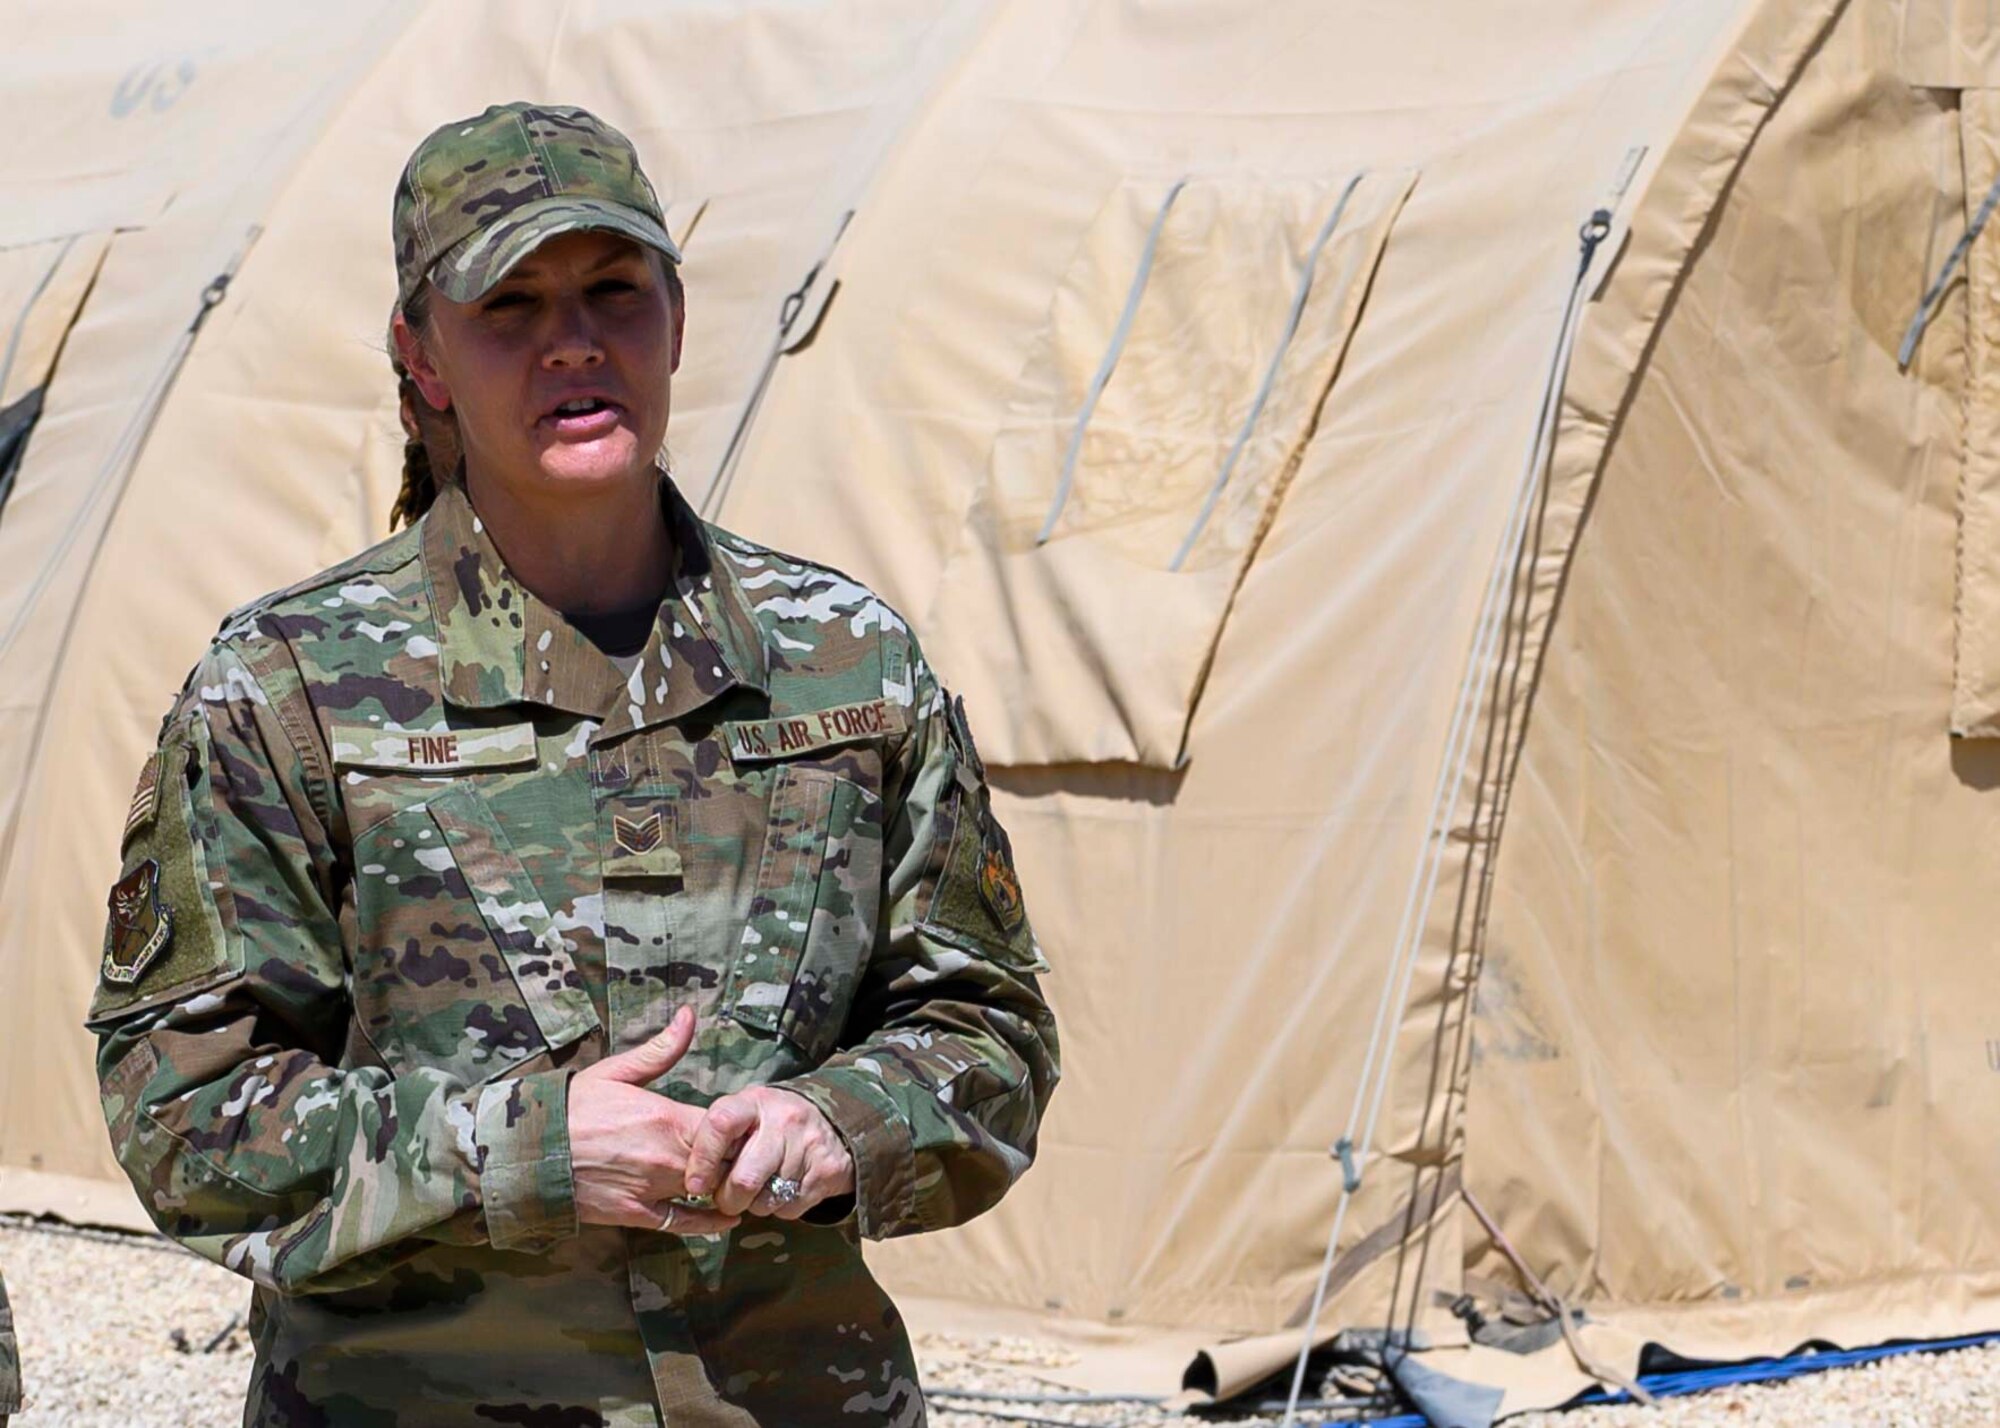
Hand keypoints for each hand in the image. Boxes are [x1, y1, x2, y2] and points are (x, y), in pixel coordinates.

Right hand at [567, 1006, 738, 1234]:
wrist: (529, 1152)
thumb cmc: (573, 1108)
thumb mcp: (617, 1071)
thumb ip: (661, 1049)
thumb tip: (691, 1014)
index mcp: (667, 1118)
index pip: (728, 1126)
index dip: (741, 1126)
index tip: (747, 1124)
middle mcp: (667, 1157)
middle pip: (726, 1161)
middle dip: (741, 1157)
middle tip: (753, 1153)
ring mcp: (653, 1189)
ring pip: (710, 1192)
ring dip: (728, 1186)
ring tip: (743, 1180)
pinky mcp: (636, 1214)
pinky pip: (684, 1224)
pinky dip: (709, 1223)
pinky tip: (727, 1217)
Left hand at [683, 1086, 855, 1219]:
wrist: (834, 1125)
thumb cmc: (773, 1124)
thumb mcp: (747, 1114)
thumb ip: (720, 1136)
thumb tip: (692, 1178)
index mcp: (755, 1102)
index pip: (720, 1124)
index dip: (703, 1159)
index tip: (695, 1184)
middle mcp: (784, 1120)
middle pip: (745, 1178)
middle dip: (729, 1199)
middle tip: (727, 1198)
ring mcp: (808, 1146)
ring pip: (766, 1199)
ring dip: (756, 1205)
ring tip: (760, 1188)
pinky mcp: (826, 1171)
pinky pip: (790, 1208)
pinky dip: (781, 1209)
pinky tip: (785, 1189)